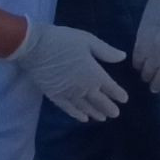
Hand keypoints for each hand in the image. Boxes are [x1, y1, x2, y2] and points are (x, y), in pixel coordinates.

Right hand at [9, 19, 128, 121]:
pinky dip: (76, 114)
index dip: (118, 94)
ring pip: (85, 107)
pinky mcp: (54, 96)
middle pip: (99, 101)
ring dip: (95, 113)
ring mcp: (68, 93)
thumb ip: (106, 51)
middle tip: (116, 114)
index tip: (124, 99)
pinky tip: (82, 119)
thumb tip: (122, 57)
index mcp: (94, 74)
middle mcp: (83, 87)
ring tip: (103, 119)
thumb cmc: (64, 41)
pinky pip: (68, 109)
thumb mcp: (89, 41)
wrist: (35, 47)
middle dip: (108, 107)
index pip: (110, 87)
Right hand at [132, 0, 159, 97]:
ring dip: (147, 77)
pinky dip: (138, 65)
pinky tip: (141, 65)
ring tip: (148, 77)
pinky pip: (137, 60)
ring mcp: (153, 50)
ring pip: (146, 72)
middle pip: (159, 80)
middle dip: (158, 86)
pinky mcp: (141, 41)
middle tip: (156, 86)